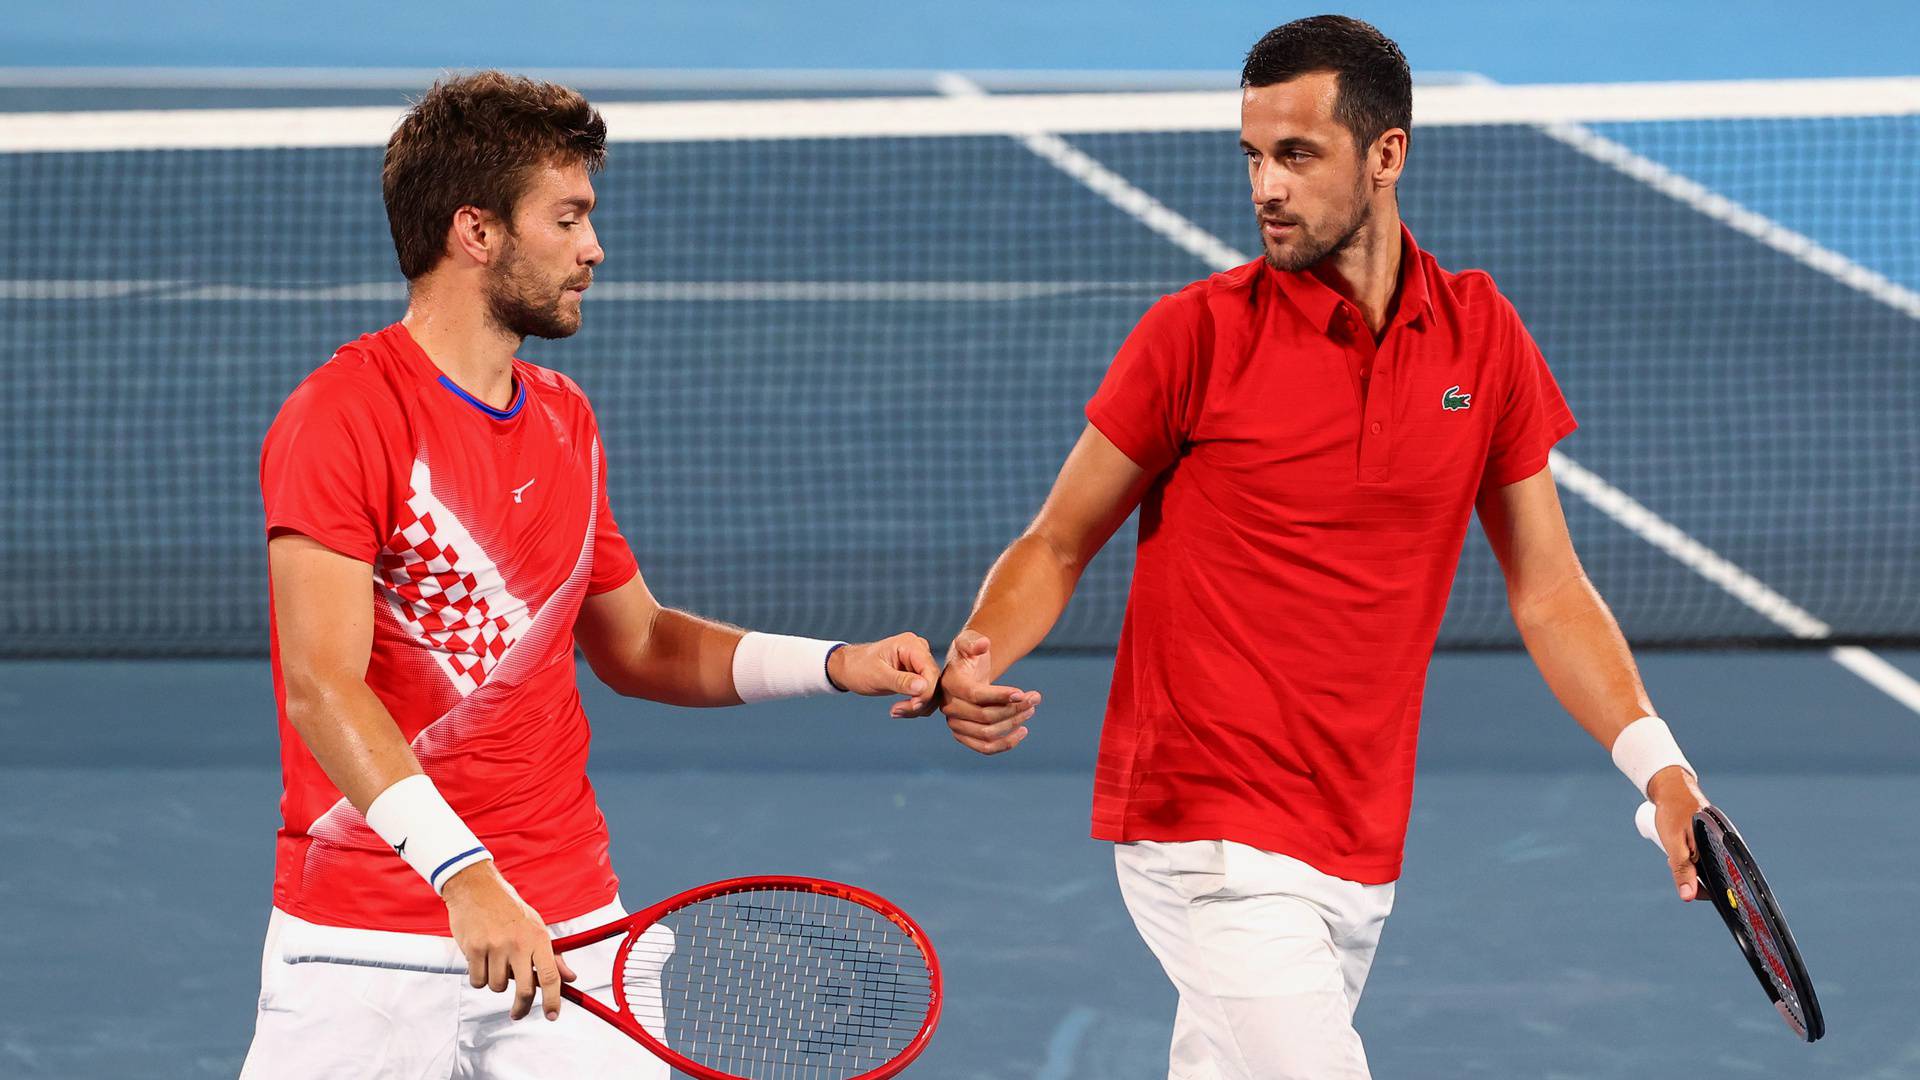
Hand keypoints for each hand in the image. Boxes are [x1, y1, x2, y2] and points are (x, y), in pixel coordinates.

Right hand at [442, 862, 576, 1019]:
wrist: (475, 888)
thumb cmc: (507, 908)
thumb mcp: (536, 926)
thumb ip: (552, 955)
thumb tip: (570, 978)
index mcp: (538, 938)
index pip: (551, 975)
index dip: (553, 1000)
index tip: (552, 1015)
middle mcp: (519, 943)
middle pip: (525, 990)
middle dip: (522, 1007)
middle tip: (518, 1013)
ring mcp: (495, 947)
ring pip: (498, 987)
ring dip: (496, 983)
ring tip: (495, 963)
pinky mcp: (474, 950)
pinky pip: (478, 981)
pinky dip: (479, 978)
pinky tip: (481, 961)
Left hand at [829, 633, 939, 710]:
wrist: (848, 668)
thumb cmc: (858, 668)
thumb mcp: (878, 676)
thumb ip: (902, 681)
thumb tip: (924, 687)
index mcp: (911, 645)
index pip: (931, 672)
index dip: (925, 693)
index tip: (910, 706)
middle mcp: (920, 650)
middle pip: (934, 682)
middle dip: (919, 702)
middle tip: (898, 711)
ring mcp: (919, 662)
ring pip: (932, 691)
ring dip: (917, 706)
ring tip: (896, 711)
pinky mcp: (917, 674)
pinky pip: (926, 693)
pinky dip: (916, 705)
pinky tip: (900, 709)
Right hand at [932, 630, 1039, 754]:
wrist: (966, 673)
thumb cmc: (970, 654)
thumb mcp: (969, 641)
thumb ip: (973, 641)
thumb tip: (983, 644)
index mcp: (950, 684)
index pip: (976, 695)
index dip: (1000, 696)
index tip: (1022, 692)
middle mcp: (949, 707)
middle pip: (985, 716)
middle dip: (1014, 708)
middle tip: (1035, 698)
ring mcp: (955, 724)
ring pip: (987, 734)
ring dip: (1013, 724)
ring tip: (1031, 709)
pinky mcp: (964, 736)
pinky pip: (985, 747)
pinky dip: (1005, 743)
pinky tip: (1023, 731)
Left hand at [1647, 766, 1710, 901]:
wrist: (1670, 786)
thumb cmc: (1672, 814)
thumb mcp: (1674, 844)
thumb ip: (1682, 869)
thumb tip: (1688, 897)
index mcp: (1721, 847)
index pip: (1723, 882)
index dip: (1704, 890)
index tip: (1687, 889)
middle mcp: (1723, 844)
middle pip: (1713, 872)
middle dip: (1692, 875)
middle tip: (1672, 861)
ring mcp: (1717, 839)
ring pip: (1706, 863)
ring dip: (1690, 865)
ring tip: (1673, 853)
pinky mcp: (1710, 835)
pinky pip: (1704, 853)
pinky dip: (1692, 856)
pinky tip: (1679, 849)